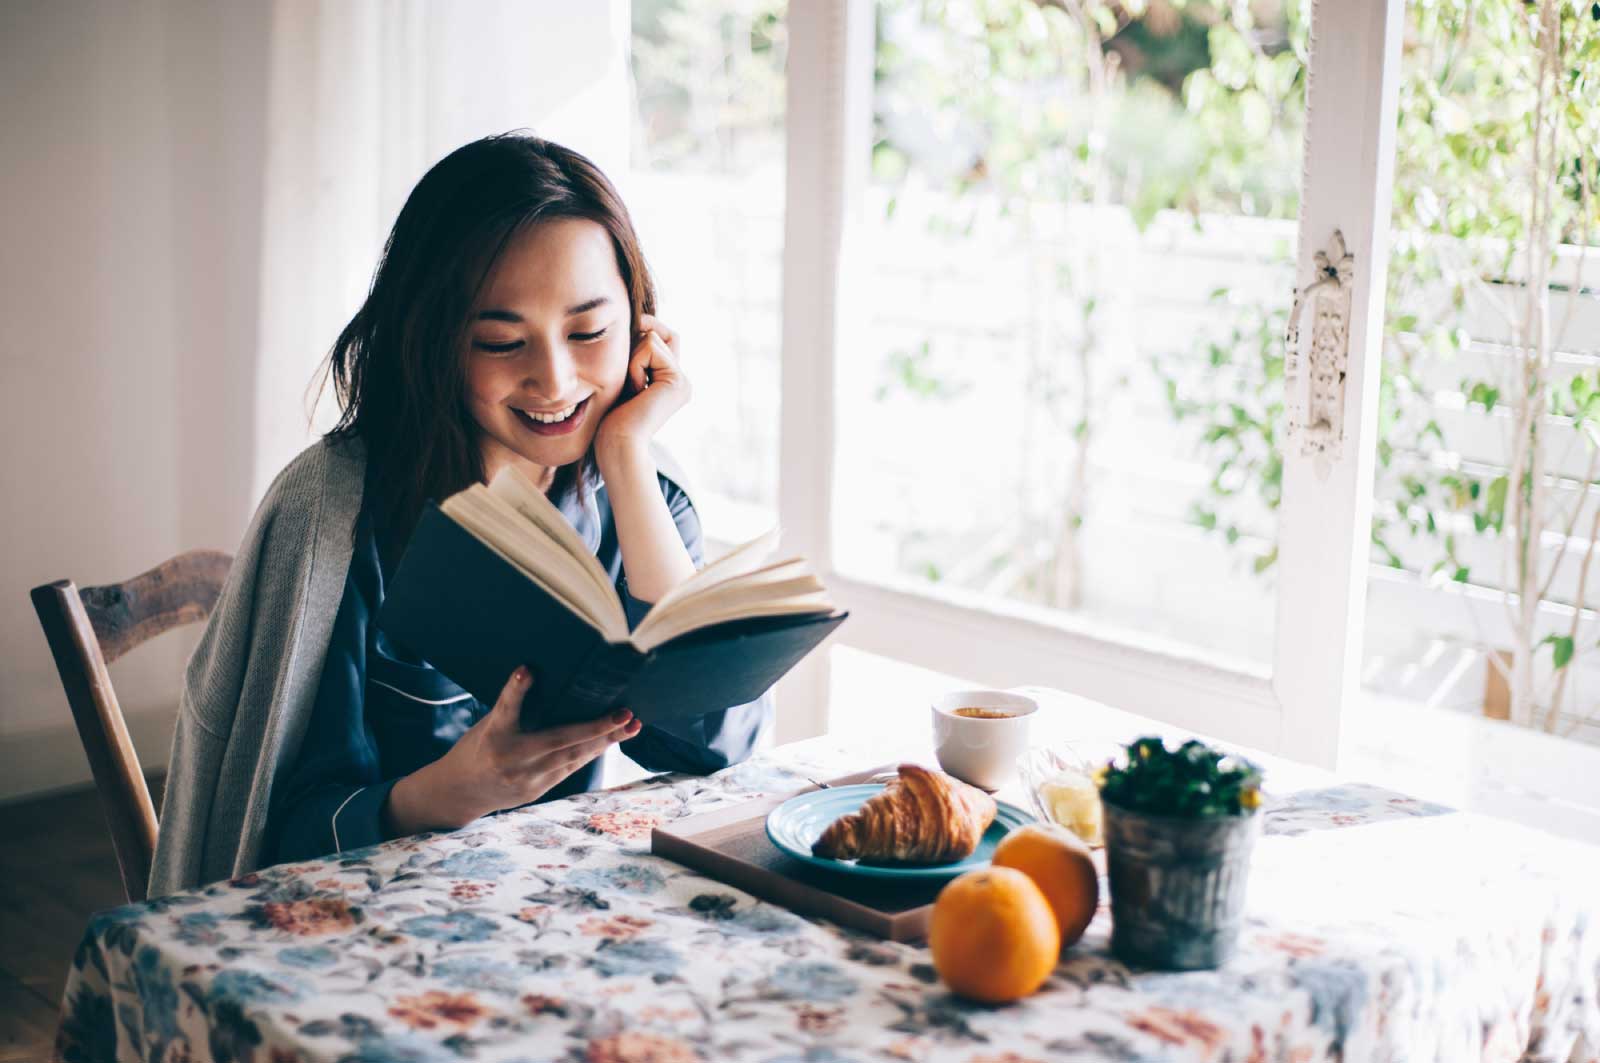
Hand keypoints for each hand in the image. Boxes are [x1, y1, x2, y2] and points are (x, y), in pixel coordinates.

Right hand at [384, 667, 641, 834]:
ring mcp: (526, 779)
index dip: (516, 689)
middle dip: (596, 728)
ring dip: (604, 742)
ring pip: (572, 759)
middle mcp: (511, 759)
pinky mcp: (536, 791)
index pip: (505, 709)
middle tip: (625, 714)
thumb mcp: (487, 724)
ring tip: (631, 727)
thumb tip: (541, 680)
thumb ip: (513, 709)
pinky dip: (591, 752)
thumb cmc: (476, 749)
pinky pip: (570, 768)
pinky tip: (611, 740)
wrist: (458, 793)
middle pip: (557, 741)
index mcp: (492, 735)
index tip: (527, 670)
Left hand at [594, 314, 690, 464]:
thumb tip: (638, 320)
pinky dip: (634, 365)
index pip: (660, 337)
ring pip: (652, 337)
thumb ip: (634, 355)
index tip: (624, 346)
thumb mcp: (622, 379)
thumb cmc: (611, 417)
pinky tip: (635, 391)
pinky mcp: (678, 380)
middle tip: (627, 381)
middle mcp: (681, 381)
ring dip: (632, 360)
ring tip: (632, 389)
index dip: (642, 332)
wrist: (618, 444)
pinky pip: (650, 347)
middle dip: (634, 348)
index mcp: (669, 382)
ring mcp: (682, 381)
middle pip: (658, 333)